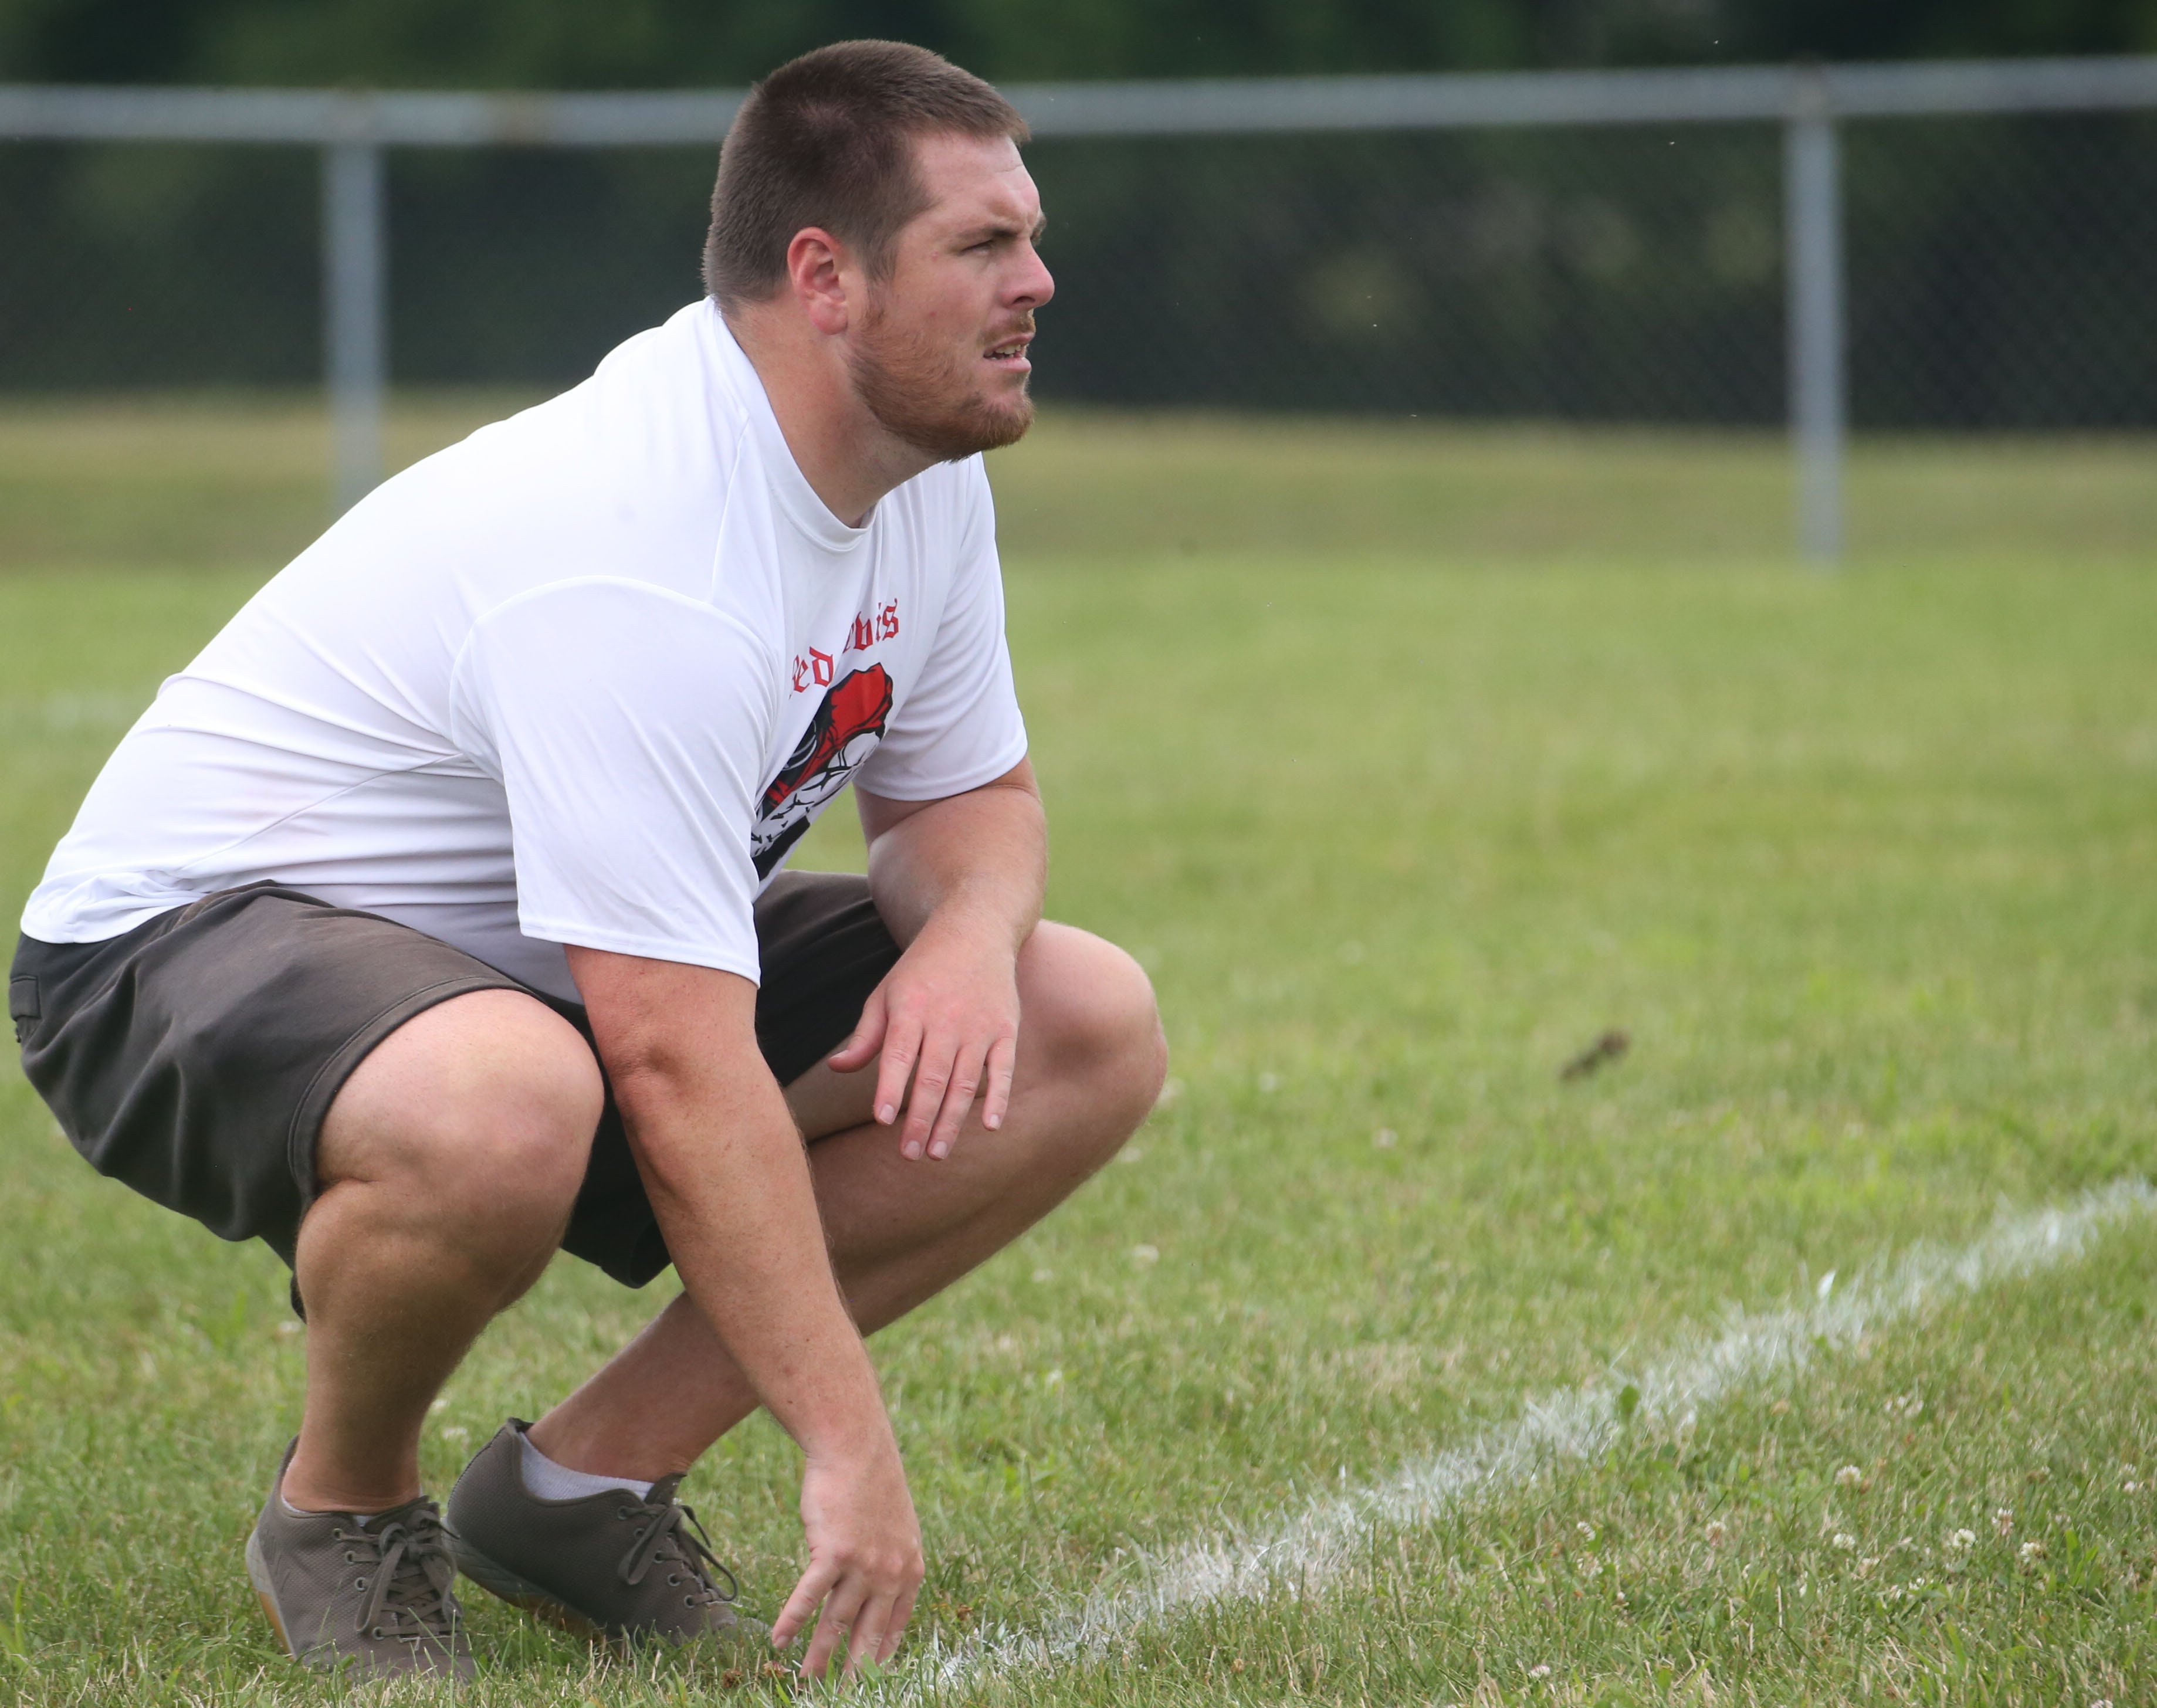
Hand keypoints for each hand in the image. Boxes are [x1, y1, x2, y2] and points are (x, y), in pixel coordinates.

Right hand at [771, 1443, 924, 1677]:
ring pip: (836, 1623)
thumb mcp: (896, 1525)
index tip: (872, 1679)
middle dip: (854, 1671)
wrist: (856, 1448)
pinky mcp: (834, 1554)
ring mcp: (863, 1565)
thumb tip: (877, 1585)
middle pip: (868, 1634)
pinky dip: (791, 1621)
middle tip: (843, 1695)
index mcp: (910, 1568)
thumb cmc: (872, 1482)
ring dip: (818, 1656)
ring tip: (806, 1681)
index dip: (881, 1655)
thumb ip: (889, 1558)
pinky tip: (778, 1641)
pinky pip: (809, 1597)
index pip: (895, 1625)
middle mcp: (891, 1573)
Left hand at [826, 921, 1020, 1160]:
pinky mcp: (1006, 1029)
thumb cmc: (922, 969)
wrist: (975, 930)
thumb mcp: (886, 993)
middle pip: (933, 1076)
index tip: (882, 1120)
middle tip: (909, 1155)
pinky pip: (1003, 1069)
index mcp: (911, 1008)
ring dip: (952, 1120)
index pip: (899, 1054)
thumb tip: (837, 1068)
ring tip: (937, 1153)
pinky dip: (999, 1097)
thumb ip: (865, 1035)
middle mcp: (946, 1018)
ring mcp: (979, 1025)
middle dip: (920, 1119)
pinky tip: (991, 1126)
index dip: (891, 1087)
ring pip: (965, 1081)